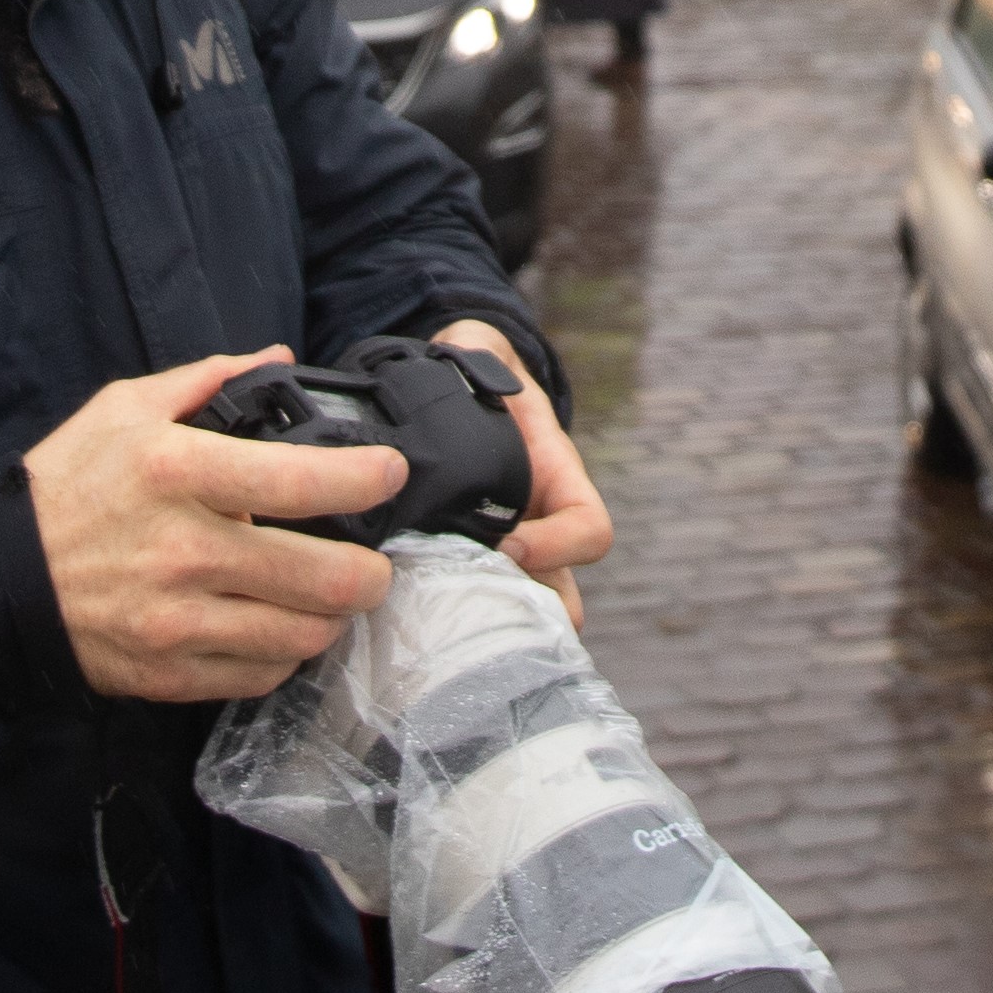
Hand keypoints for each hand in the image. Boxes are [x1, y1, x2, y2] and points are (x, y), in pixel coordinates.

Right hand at [29, 348, 406, 703]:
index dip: (364, 478)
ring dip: (331, 618)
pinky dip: (285, 654)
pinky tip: (277, 628)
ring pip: (303, 635)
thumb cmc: (66, 486)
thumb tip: (278, 358)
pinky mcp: (170, 671)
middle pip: (323, 577)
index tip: (389, 473)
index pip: (300, 481)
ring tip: (328, 598)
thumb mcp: (122, 409)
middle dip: (370, 573)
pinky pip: (262, 675)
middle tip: (373, 563)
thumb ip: (206, 380)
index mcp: (177, 472)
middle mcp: (184, 550)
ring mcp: (178, 619)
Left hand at [441, 318, 612, 626]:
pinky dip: (449, 626)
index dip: (559, 547)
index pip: (590, 530)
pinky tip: (402, 634)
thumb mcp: (480, 357)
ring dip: (491, 632)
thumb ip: (474, 351)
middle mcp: (537, 526)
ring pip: (520, 616)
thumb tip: (459, 351)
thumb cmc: (473, 371)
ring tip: (440, 641)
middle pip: (564, 598)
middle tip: (482, 624)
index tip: (508, 545)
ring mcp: (504, 552)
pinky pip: (471, 610)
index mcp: (555, 480)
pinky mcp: (459, 565)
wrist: (452, 391)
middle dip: (535, 622)